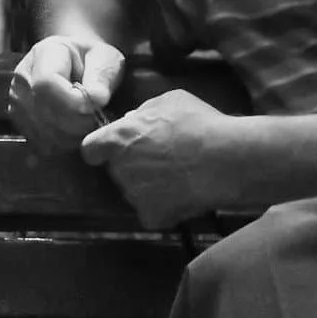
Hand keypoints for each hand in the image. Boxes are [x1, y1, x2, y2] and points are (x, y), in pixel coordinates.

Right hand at [10, 35, 126, 154]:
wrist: (76, 66)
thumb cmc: (91, 60)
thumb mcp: (104, 58)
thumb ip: (101, 76)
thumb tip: (97, 99)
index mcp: (42, 54)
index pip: (46, 84)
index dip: (72, 101)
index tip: (96, 105)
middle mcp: (22, 79)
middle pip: (43, 111)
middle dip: (77, 122)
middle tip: (97, 118)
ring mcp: (17, 103)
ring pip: (43, 132)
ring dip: (72, 136)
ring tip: (87, 124)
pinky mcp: (21, 124)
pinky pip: (42, 144)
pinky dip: (64, 144)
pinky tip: (76, 132)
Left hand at [81, 90, 233, 229]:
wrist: (226, 159)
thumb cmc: (198, 123)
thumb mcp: (169, 100)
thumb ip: (144, 112)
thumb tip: (132, 121)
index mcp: (118, 139)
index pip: (90, 149)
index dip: (102, 149)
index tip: (115, 148)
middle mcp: (119, 170)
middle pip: (117, 170)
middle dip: (133, 165)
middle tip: (162, 158)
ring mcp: (134, 196)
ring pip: (135, 191)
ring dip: (149, 186)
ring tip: (179, 175)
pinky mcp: (152, 216)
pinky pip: (152, 212)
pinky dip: (164, 208)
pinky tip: (183, 195)